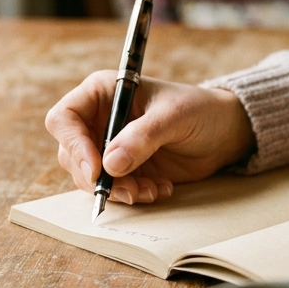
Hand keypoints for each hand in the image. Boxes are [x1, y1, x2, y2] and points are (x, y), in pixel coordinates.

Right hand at [45, 73, 254, 204]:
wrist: (223, 131)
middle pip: (72, 154)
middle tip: (130, 191)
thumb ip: (143, 137)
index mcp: (103, 93)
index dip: (74, 145)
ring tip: (151, 190)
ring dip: (118, 190)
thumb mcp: (174, 117)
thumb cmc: (199, 110)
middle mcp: (99, 119)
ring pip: (90, 177)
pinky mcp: (123, 169)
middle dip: (97, 178)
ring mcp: (109, 146)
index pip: (65, 118)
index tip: (97, 170)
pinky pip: (113, 188)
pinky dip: (133, 194)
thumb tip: (109, 164)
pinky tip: (160, 189)